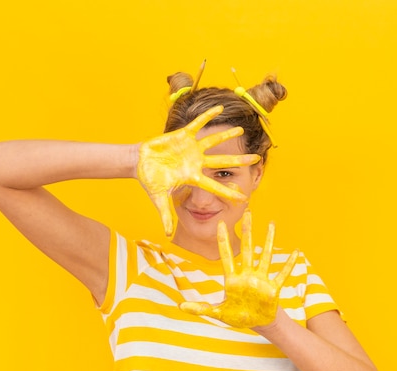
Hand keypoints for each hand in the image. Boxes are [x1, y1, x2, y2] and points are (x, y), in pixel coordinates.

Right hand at [137, 105, 260, 235]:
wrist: (139, 163)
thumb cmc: (150, 180)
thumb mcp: (158, 199)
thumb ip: (165, 215)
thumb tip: (168, 235)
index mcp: (193, 177)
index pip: (215, 187)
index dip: (229, 192)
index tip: (245, 197)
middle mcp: (197, 162)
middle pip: (223, 162)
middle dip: (239, 160)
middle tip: (256, 158)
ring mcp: (192, 148)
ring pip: (214, 141)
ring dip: (227, 135)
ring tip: (241, 130)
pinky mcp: (183, 135)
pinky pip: (198, 124)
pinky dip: (207, 116)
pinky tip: (218, 108)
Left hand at [180, 211, 297, 328]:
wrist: (257, 324)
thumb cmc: (238, 316)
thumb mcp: (218, 313)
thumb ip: (200, 308)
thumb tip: (180, 306)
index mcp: (232, 279)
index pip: (226, 255)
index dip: (223, 239)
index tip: (221, 222)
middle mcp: (247, 275)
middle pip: (247, 248)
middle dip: (247, 230)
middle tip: (247, 212)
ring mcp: (261, 279)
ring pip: (265, 255)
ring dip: (269, 240)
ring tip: (272, 223)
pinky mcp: (273, 288)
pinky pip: (282, 274)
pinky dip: (288, 264)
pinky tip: (295, 252)